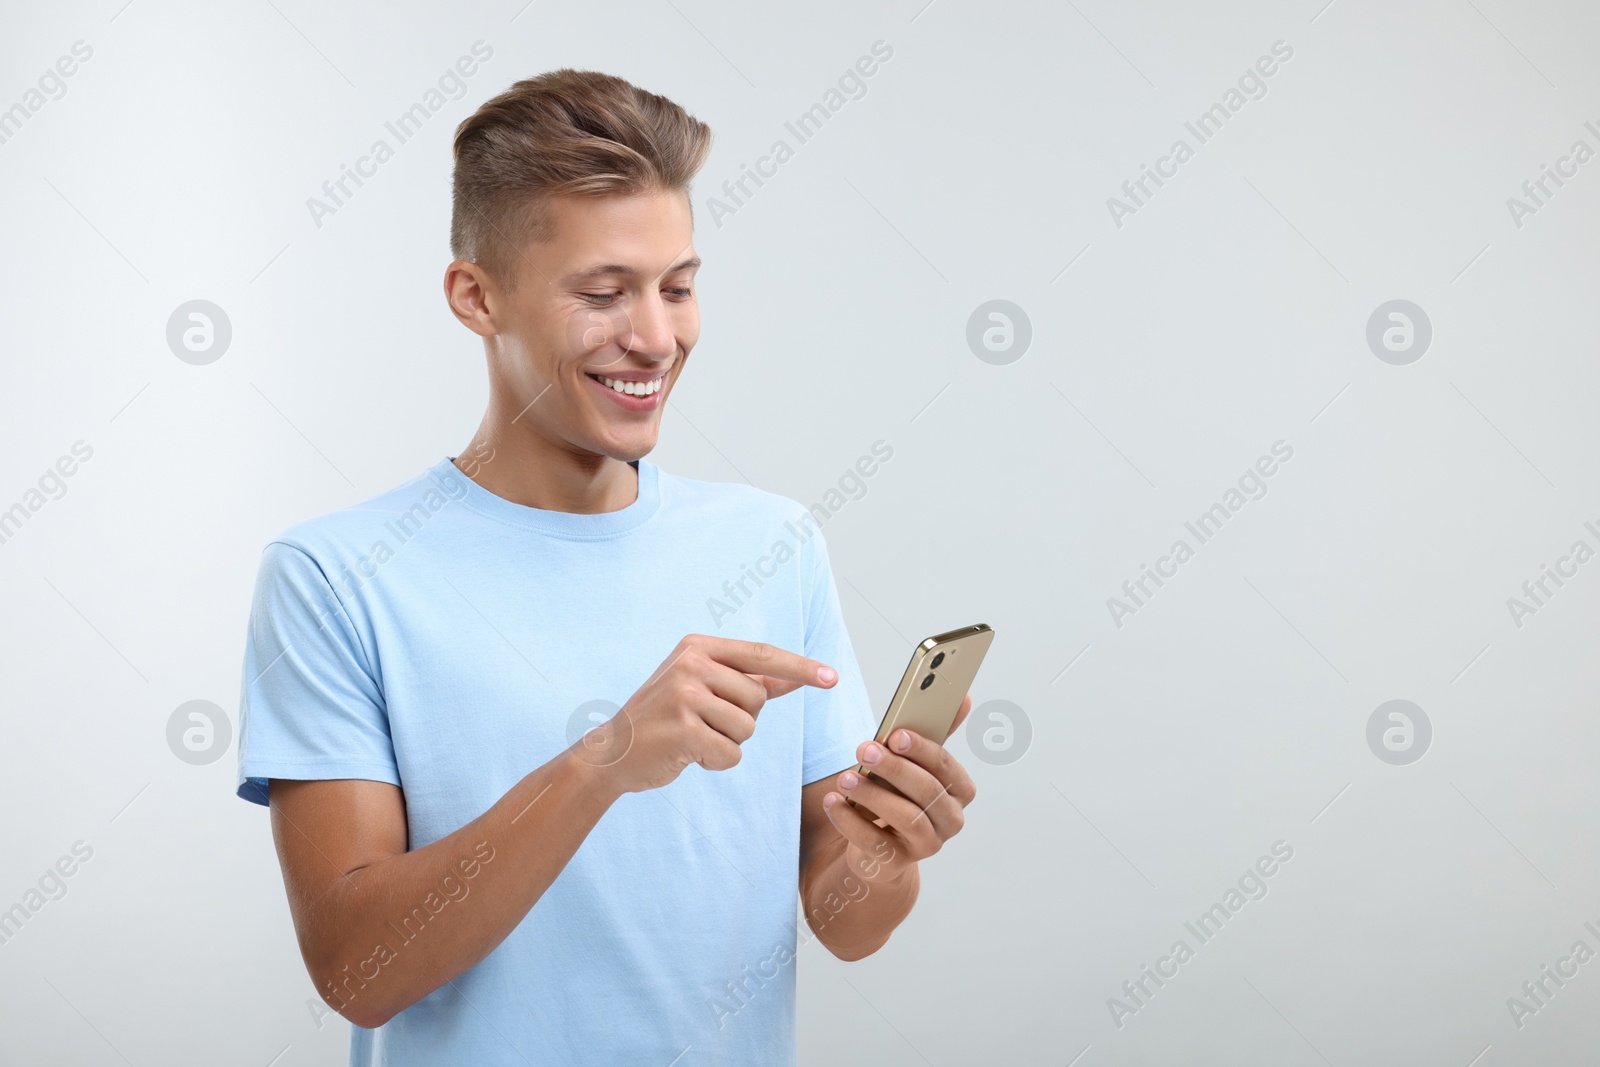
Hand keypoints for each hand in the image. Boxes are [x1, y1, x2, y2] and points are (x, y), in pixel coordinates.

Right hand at [580, 634, 837, 794]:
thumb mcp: (701, 687)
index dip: (800, 667)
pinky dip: (716, 763)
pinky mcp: (683, 730)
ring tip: (694, 738)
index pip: (762, 654)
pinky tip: (688, 755)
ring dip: (728, 742)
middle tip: (704, 723)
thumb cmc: (664, 718)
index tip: (832, 678)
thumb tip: (795, 677)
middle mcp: (691, 663)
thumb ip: (747, 680)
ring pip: (747, 728)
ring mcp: (685, 695)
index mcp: (697, 646)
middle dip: (742, 719)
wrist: (612, 752)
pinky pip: (731, 754)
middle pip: (758, 698)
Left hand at [823, 693, 975, 877]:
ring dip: (872, 794)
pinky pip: (874, 842)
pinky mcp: (897, 863)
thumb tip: (963, 696)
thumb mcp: (914, 763)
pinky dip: (850, 820)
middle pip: (927, 791)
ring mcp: (927, 845)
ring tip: (844, 778)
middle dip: (894, 768)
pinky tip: (833, 802)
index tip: (895, 734)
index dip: (922, 749)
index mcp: (960, 790)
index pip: (946, 767)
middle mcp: (950, 820)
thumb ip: (935, 733)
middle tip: (864, 750)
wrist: (879, 846)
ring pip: (905, 817)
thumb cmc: (898, 793)